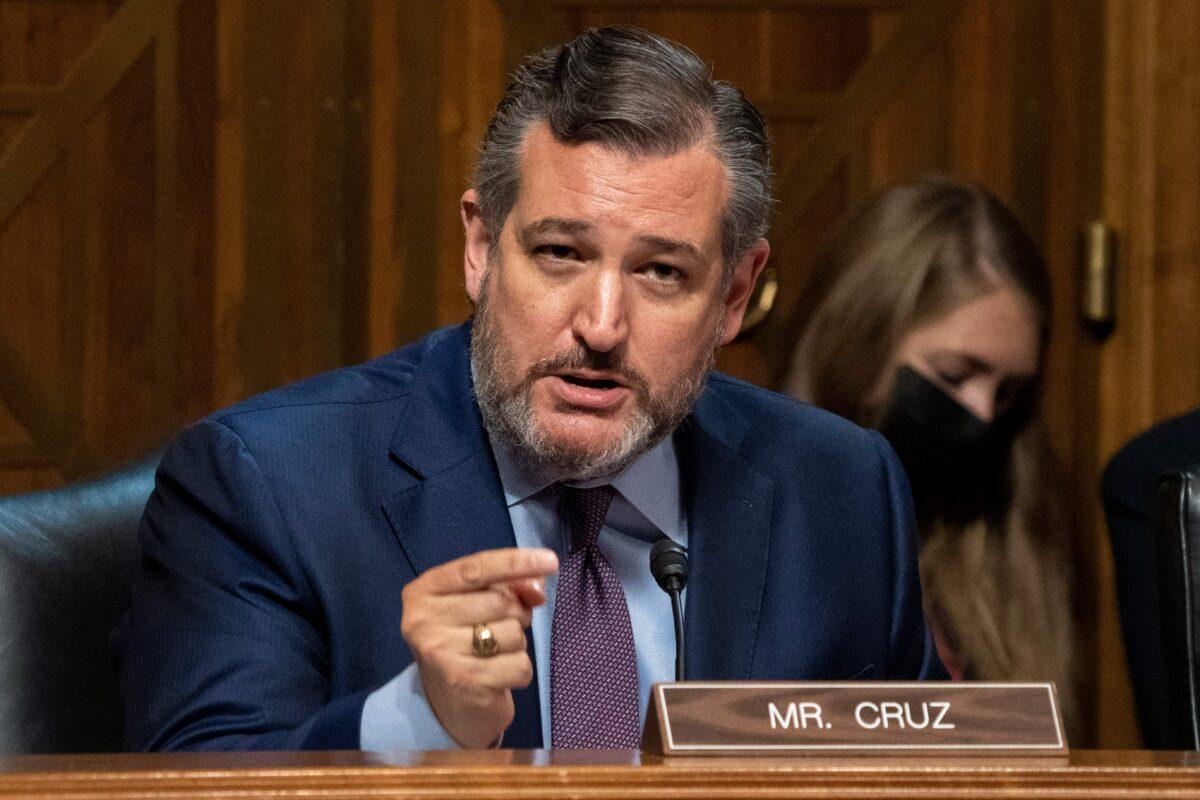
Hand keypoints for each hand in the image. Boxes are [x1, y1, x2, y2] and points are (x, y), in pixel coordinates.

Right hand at [400, 547, 557, 747]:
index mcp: (424, 591)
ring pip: (513, 633)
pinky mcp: (463, 682)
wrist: (449, 706)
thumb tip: (538, 586)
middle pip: (500, 601)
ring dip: (517, 644)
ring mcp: (441, 653)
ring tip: (495, 654)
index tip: (551, 560)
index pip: (476, 568)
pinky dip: (520, 670)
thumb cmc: (467, 642)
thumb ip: (509, 586)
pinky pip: (520, 665)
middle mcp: (423, 620)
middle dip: (517, 613)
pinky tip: (499, 676)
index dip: (515, 562)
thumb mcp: (480, 604)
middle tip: (501, 628)